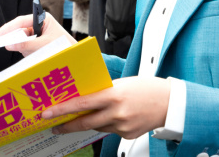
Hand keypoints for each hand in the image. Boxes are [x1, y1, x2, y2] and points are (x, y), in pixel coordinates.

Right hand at [0, 13, 75, 56]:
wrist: (75, 56)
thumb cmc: (64, 46)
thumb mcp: (44, 45)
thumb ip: (26, 45)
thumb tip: (9, 45)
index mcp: (42, 19)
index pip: (21, 21)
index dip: (8, 27)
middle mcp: (39, 24)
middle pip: (20, 30)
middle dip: (17, 39)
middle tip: (4, 44)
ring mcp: (37, 33)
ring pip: (22, 40)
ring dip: (25, 48)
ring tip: (35, 52)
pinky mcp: (36, 42)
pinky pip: (26, 47)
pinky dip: (28, 52)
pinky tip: (35, 54)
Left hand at [42, 76, 170, 139]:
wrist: (170, 102)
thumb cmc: (146, 88)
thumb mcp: (121, 83)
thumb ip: (102, 91)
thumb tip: (83, 97)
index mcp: (113, 95)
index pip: (80, 104)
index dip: (61, 110)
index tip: (47, 113)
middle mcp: (116, 112)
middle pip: (84, 122)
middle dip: (66, 125)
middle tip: (53, 125)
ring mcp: (122, 126)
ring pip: (96, 127)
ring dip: (87, 123)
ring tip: (79, 118)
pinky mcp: (127, 135)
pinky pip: (109, 130)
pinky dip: (106, 124)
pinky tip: (112, 117)